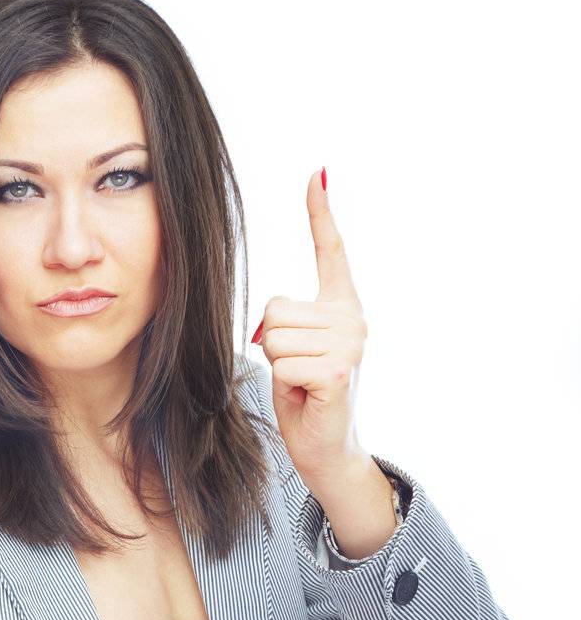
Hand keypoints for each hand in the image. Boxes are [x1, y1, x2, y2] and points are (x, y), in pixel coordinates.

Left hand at [251, 167, 369, 491]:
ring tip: (301, 382)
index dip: (320, 212)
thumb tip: (265, 321)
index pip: (332, 250)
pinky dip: (285, 385)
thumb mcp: (291, 347)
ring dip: (277, 364)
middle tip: (296, 370)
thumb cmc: (304, 395)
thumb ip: (283, 321)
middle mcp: (354, 318)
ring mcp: (351, 344)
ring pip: (274, 336)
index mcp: (343, 306)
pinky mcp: (338, 371)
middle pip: (275, 308)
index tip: (316, 172)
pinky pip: (282, 363)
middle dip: (271, 343)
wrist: (326, 446)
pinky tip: (306, 395)